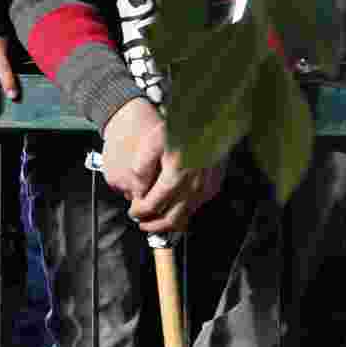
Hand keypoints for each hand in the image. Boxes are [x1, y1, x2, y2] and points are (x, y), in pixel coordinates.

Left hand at [102, 97, 225, 233]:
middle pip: (170, 219)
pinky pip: (195, 209)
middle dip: (152, 224)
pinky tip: (172, 208)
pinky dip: (181, 213)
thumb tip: (137, 190)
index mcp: (176, 175)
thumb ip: (142, 165)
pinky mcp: (213, 189)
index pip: (153, 205)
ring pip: (184, 218)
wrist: (209, 122)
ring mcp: (205, 190)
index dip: (139, 212)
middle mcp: (193, 187)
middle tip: (141, 222)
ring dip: (167, 224)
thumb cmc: (181, 128)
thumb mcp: (154, 139)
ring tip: (154, 221)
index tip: (132, 211)